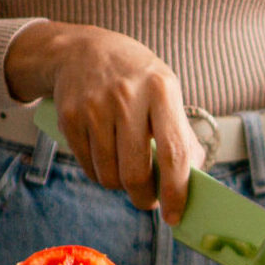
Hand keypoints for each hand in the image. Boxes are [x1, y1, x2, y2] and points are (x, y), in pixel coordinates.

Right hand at [7, 22, 205, 223]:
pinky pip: (88, 166)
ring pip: (109, 175)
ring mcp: (95, 107)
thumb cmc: (134, 76)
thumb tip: (193, 178)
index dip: (177, 190)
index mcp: (161, 88)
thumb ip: (180, 131)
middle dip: (144, 197)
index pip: (175, 151)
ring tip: (125, 172)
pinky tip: (106, 160)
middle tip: (148, 201)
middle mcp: (127, 96)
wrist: (81, 49)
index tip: (175, 215)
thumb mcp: (164, 89)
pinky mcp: (70, 117)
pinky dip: (100, 174)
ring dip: (120, 186)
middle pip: (136, 172)